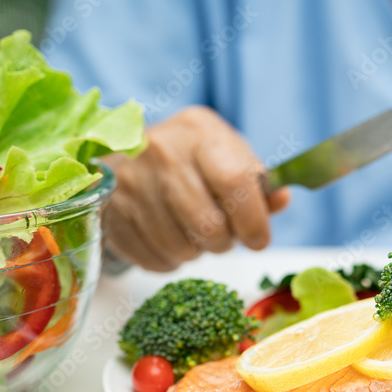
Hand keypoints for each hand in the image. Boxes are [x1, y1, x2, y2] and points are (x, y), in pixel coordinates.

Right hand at [102, 106, 290, 270]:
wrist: (130, 154)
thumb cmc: (195, 160)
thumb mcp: (231, 157)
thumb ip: (260, 183)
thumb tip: (281, 199)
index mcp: (200, 131)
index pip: (234, 181)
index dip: (253, 220)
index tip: (259, 240)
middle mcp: (160, 150)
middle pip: (207, 224)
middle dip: (225, 243)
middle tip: (224, 238)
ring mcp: (129, 181)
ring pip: (180, 247)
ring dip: (197, 252)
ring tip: (196, 234)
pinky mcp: (110, 211)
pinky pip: (152, 258)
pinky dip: (170, 260)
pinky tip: (171, 239)